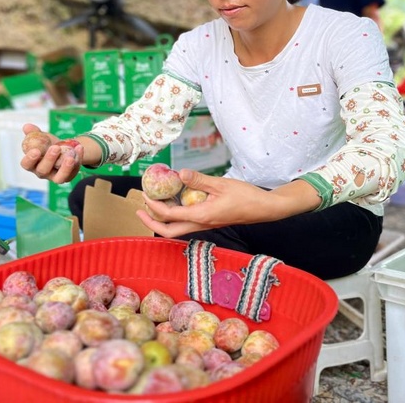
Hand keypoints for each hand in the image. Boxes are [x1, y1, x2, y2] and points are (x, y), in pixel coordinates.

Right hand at [19, 123, 82, 183]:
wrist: (63, 149)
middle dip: (49, 159)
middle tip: (55, 148)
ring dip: (65, 168)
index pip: (27, 165)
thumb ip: (34, 132)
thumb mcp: (41, 137)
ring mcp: (55, 177)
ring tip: (70, 157)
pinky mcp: (68, 177)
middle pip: (43, 171)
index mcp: (32, 163)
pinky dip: (78, 159)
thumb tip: (27, 126)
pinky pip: (73, 171)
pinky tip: (79, 148)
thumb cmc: (47, 144)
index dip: (30, 159)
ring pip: (59, 178)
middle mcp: (42, 173)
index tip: (35, 151)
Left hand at [136, 169, 269, 237]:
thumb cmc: (245, 196)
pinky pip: (187, 222)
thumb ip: (199, 180)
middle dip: (152, 222)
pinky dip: (176, 215)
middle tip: (140, 210)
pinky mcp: (210, 221)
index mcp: (201, 216)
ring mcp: (206, 224)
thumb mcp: (220, 184)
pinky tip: (176, 201)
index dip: (154, 207)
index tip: (145, 195)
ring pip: (178, 228)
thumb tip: (179, 174)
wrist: (264, 208)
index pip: (170, 215)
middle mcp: (201, 224)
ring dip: (163, 219)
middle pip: (169, 231)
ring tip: (154, 205)